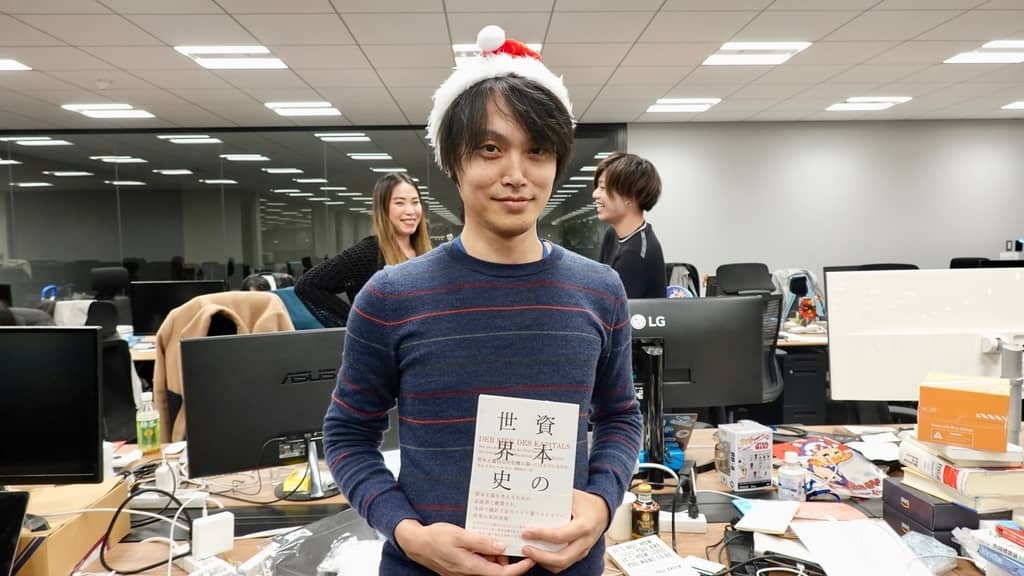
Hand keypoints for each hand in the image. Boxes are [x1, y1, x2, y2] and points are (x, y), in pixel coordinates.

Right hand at [394, 519, 535, 575]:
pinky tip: (481, 539)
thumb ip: (481, 542)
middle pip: (496, 570)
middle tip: (507, 537)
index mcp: (472, 567)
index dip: (519, 568)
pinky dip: (484, 553)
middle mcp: (470, 573)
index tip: (530, 558)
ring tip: (491, 535)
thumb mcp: (460, 535)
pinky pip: (479, 563)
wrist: (416, 544)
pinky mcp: (461, 567)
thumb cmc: (436, 538)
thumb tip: (501, 547)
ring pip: (487, 566)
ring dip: (493, 554)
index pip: (502, 574)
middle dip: (505, 557)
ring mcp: (465, 571)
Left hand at [521, 490, 608, 572]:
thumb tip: (533, 497)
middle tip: (525, 548)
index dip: (542, 535)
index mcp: (584, 525)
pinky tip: (538, 554)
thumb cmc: (587, 503)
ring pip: (562, 565)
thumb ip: (556, 498)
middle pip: (562, 558)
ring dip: (543, 561)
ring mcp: (583, 550)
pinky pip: (563, 564)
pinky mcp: (579, 555)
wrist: (602, 512)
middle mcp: (585, 541)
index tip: (527, 532)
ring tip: (529, 552)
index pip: (561, 535)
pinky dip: (549, 562)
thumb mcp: (573, 496)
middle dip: (541, 556)